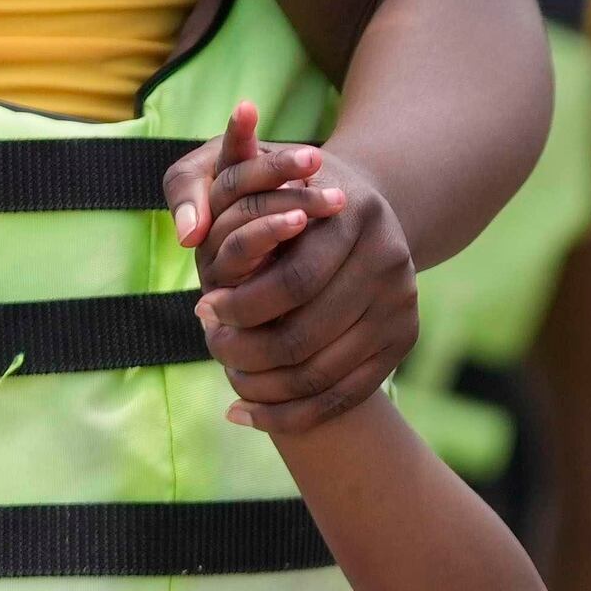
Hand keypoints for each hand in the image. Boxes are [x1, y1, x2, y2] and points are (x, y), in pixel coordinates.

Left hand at [178, 101, 420, 432]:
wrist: (359, 213)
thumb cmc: (289, 191)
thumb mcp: (255, 173)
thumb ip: (214, 192)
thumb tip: (188, 233)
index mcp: (355, 215)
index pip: (295, 282)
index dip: (242, 305)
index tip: (201, 308)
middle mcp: (389, 261)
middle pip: (306, 336)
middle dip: (248, 351)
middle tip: (212, 345)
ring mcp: (401, 305)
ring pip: (320, 375)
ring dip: (262, 390)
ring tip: (226, 378)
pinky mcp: (403, 340)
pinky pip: (342, 398)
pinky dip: (288, 417)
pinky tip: (244, 414)